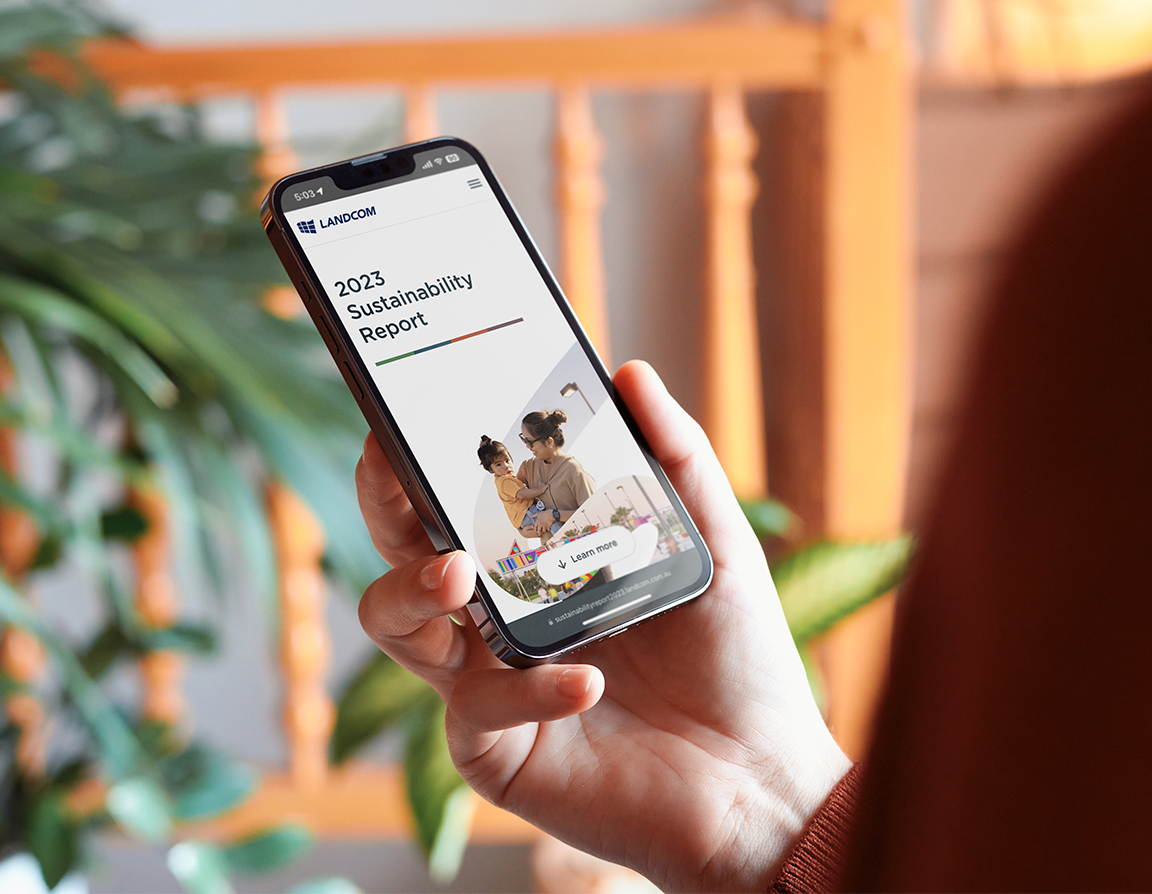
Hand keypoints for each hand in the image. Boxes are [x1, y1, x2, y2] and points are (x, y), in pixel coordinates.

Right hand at [354, 361, 849, 891]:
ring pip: (394, 624)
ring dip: (412, 589)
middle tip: (402, 470)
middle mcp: (496, 614)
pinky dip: (525, 689)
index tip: (410, 404)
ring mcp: (487, 681)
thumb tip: (630, 372)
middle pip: (402, 547)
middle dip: (388, 502)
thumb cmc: (735, 660)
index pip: (457, 494)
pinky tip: (585, 680)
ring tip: (456, 570)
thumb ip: (676, 457)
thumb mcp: (714, 543)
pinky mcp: (495, 750)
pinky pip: (475, 710)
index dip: (420, 451)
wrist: (764, 778)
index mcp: (535, 558)